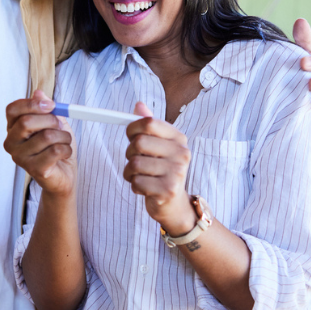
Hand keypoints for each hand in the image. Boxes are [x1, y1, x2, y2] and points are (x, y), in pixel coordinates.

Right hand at [4, 89, 75, 196]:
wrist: (64, 174)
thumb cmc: (55, 146)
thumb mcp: (53, 122)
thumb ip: (45, 108)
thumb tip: (38, 93)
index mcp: (13, 128)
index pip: (13, 109)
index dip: (32, 104)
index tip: (51, 105)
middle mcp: (11, 143)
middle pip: (26, 122)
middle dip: (51, 120)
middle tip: (60, 126)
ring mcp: (20, 158)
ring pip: (46, 136)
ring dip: (64, 137)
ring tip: (64, 142)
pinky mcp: (34, 169)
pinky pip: (55, 150)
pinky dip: (67, 149)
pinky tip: (64, 154)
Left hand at [123, 102, 195, 234]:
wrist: (174, 204)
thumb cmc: (161, 170)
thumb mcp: (158, 145)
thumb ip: (149, 125)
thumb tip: (138, 105)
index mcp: (178, 138)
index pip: (148, 123)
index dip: (132, 128)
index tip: (131, 136)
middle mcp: (181, 153)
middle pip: (139, 143)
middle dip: (129, 152)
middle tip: (136, 160)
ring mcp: (176, 172)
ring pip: (134, 164)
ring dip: (130, 172)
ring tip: (141, 176)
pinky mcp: (167, 190)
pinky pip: (136, 182)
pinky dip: (134, 185)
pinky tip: (145, 188)